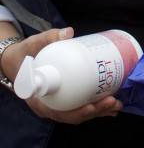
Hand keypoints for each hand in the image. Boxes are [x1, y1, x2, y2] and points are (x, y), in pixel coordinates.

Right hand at [1, 26, 121, 123]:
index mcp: (39, 99)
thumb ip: (48, 38)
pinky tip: (112, 103)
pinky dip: (98, 107)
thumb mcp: (33, 45)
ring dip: (100, 110)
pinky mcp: (67, 98)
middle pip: (74, 115)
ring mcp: (59, 104)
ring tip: (116, 103)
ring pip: (81, 111)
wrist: (22, 59)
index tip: (90, 107)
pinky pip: (82, 105)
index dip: (75, 113)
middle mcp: (50, 106)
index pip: (58, 112)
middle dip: (96, 111)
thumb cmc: (26, 55)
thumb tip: (68, 33)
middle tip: (112, 100)